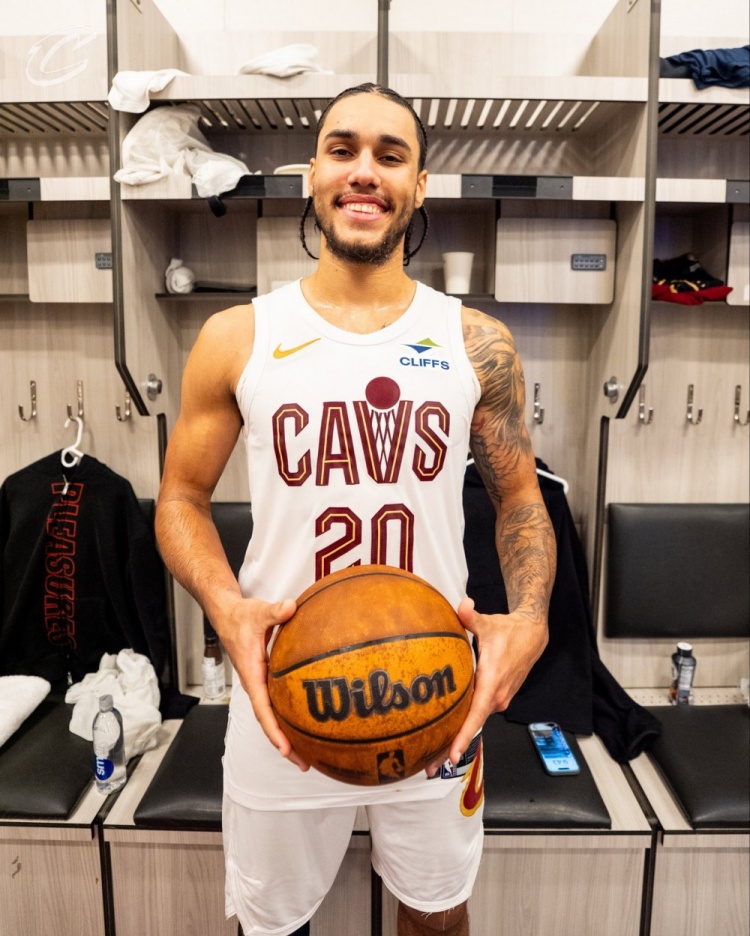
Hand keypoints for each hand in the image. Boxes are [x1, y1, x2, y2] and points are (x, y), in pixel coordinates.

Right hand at [218, 596, 309, 771]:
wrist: (227, 615)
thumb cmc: (240, 617)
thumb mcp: (257, 612)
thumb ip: (275, 611)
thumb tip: (291, 607)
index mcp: (251, 675)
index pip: (263, 709)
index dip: (274, 731)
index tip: (286, 749)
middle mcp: (256, 684)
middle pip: (269, 721)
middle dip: (285, 744)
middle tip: (306, 763)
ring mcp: (261, 684)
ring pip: (273, 715)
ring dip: (288, 734)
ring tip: (310, 753)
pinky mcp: (267, 679)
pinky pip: (278, 702)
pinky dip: (290, 716)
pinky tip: (308, 720)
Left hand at [427, 597, 547, 773]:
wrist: (533, 635)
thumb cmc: (508, 631)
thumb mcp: (489, 624)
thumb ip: (471, 617)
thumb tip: (463, 605)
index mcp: (492, 682)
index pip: (475, 714)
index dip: (463, 736)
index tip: (451, 755)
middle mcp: (496, 696)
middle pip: (471, 726)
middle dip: (450, 748)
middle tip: (427, 767)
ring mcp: (498, 699)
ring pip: (474, 721)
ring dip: (456, 737)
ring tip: (431, 754)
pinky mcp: (497, 698)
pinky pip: (477, 713)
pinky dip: (464, 725)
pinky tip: (447, 731)